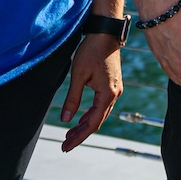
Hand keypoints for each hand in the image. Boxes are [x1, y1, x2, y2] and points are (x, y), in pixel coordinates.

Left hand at [58, 35, 124, 150]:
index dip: (79, 136)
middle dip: (81, 134)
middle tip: (65, 145)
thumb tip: (65, 119)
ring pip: (100, 114)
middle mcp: (115, 94)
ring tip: (70, 134)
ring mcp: (115, 89)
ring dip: (85, 125)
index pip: (93, 123)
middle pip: (97, 121)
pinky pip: (102, 105)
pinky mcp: (112, 85)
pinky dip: (91, 114)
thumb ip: (72, 99)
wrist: (105, 33)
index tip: (66, 146)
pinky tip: (81, 118)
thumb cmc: (91, 51)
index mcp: (108, 94)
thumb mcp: (78, 75)